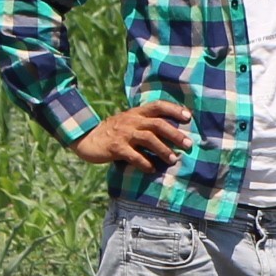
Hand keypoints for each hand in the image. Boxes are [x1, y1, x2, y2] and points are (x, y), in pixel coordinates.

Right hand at [73, 100, 192, 172]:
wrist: (86, 138)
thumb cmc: (112, 132)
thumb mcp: (128, 122)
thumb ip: (145, 124)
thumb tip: (171, 132)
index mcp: (136, 113)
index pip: (158, 105)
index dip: (174, 109)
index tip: (189, 117)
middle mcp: (131, 121)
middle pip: (157, 124)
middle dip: (175, 134)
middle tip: (188, 145)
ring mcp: (123, 134)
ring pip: (148, 139)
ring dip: (163, 150)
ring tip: (173, 160)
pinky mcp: (115, 148)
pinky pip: (134, 156)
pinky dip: (145, 163)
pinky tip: (151, 169)